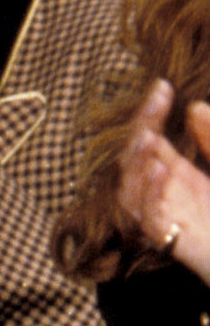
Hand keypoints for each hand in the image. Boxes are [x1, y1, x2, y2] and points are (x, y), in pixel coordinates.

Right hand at [116, 79, 209, 284]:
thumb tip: (193, 106)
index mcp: (175, 174)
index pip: (150, 139)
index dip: (151, 113)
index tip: (162, 86)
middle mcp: (164, 193)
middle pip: (135, 160)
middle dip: (140, 132)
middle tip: (154, 107)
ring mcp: (164, 216)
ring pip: (131, 190)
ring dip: (138, 164)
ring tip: (149, 139)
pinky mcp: (170, 239)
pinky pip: (149, 217)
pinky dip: (151, 194)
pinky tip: (161, 170)